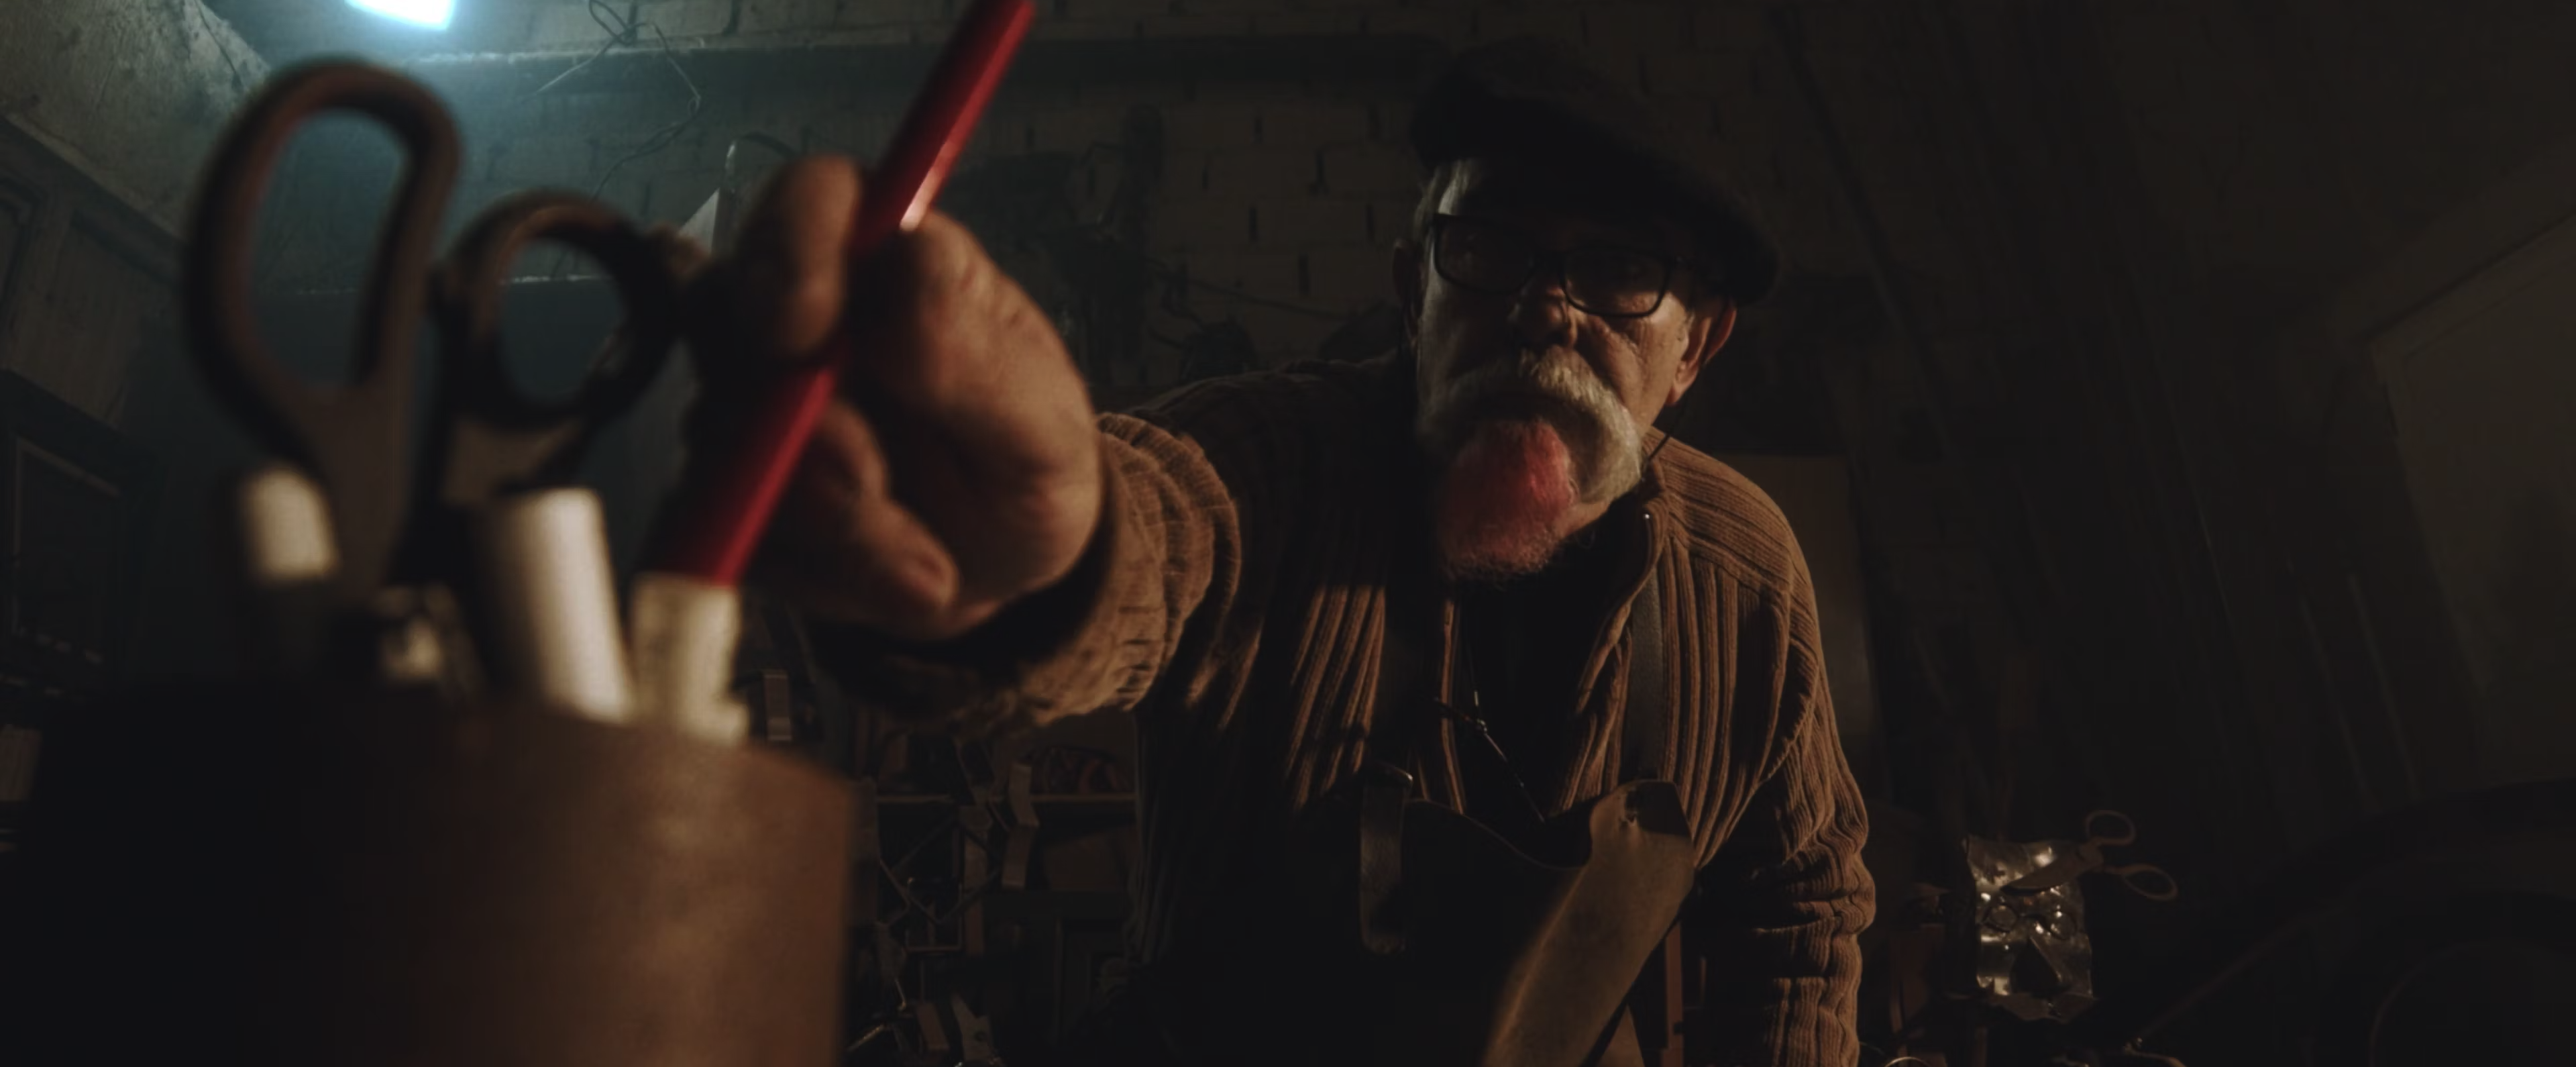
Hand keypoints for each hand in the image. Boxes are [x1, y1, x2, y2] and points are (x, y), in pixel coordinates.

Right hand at [682, 156, 1101, 641]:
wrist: (1003, 567)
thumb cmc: (1026, 463)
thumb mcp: (1040, 423)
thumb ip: (975, 353)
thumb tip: (901, 275)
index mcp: (885, 262)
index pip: (814, 199)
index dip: (790, 246)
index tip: (804, 327)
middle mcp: (801, 317)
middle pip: (728, 317)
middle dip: (796, 423)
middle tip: (870, 489)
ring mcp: (748, 403)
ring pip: (723, 439)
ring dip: (828, 523)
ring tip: (931, 571)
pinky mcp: (725, 491)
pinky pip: (726, 529)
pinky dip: (812, 575)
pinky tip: (891, 586)